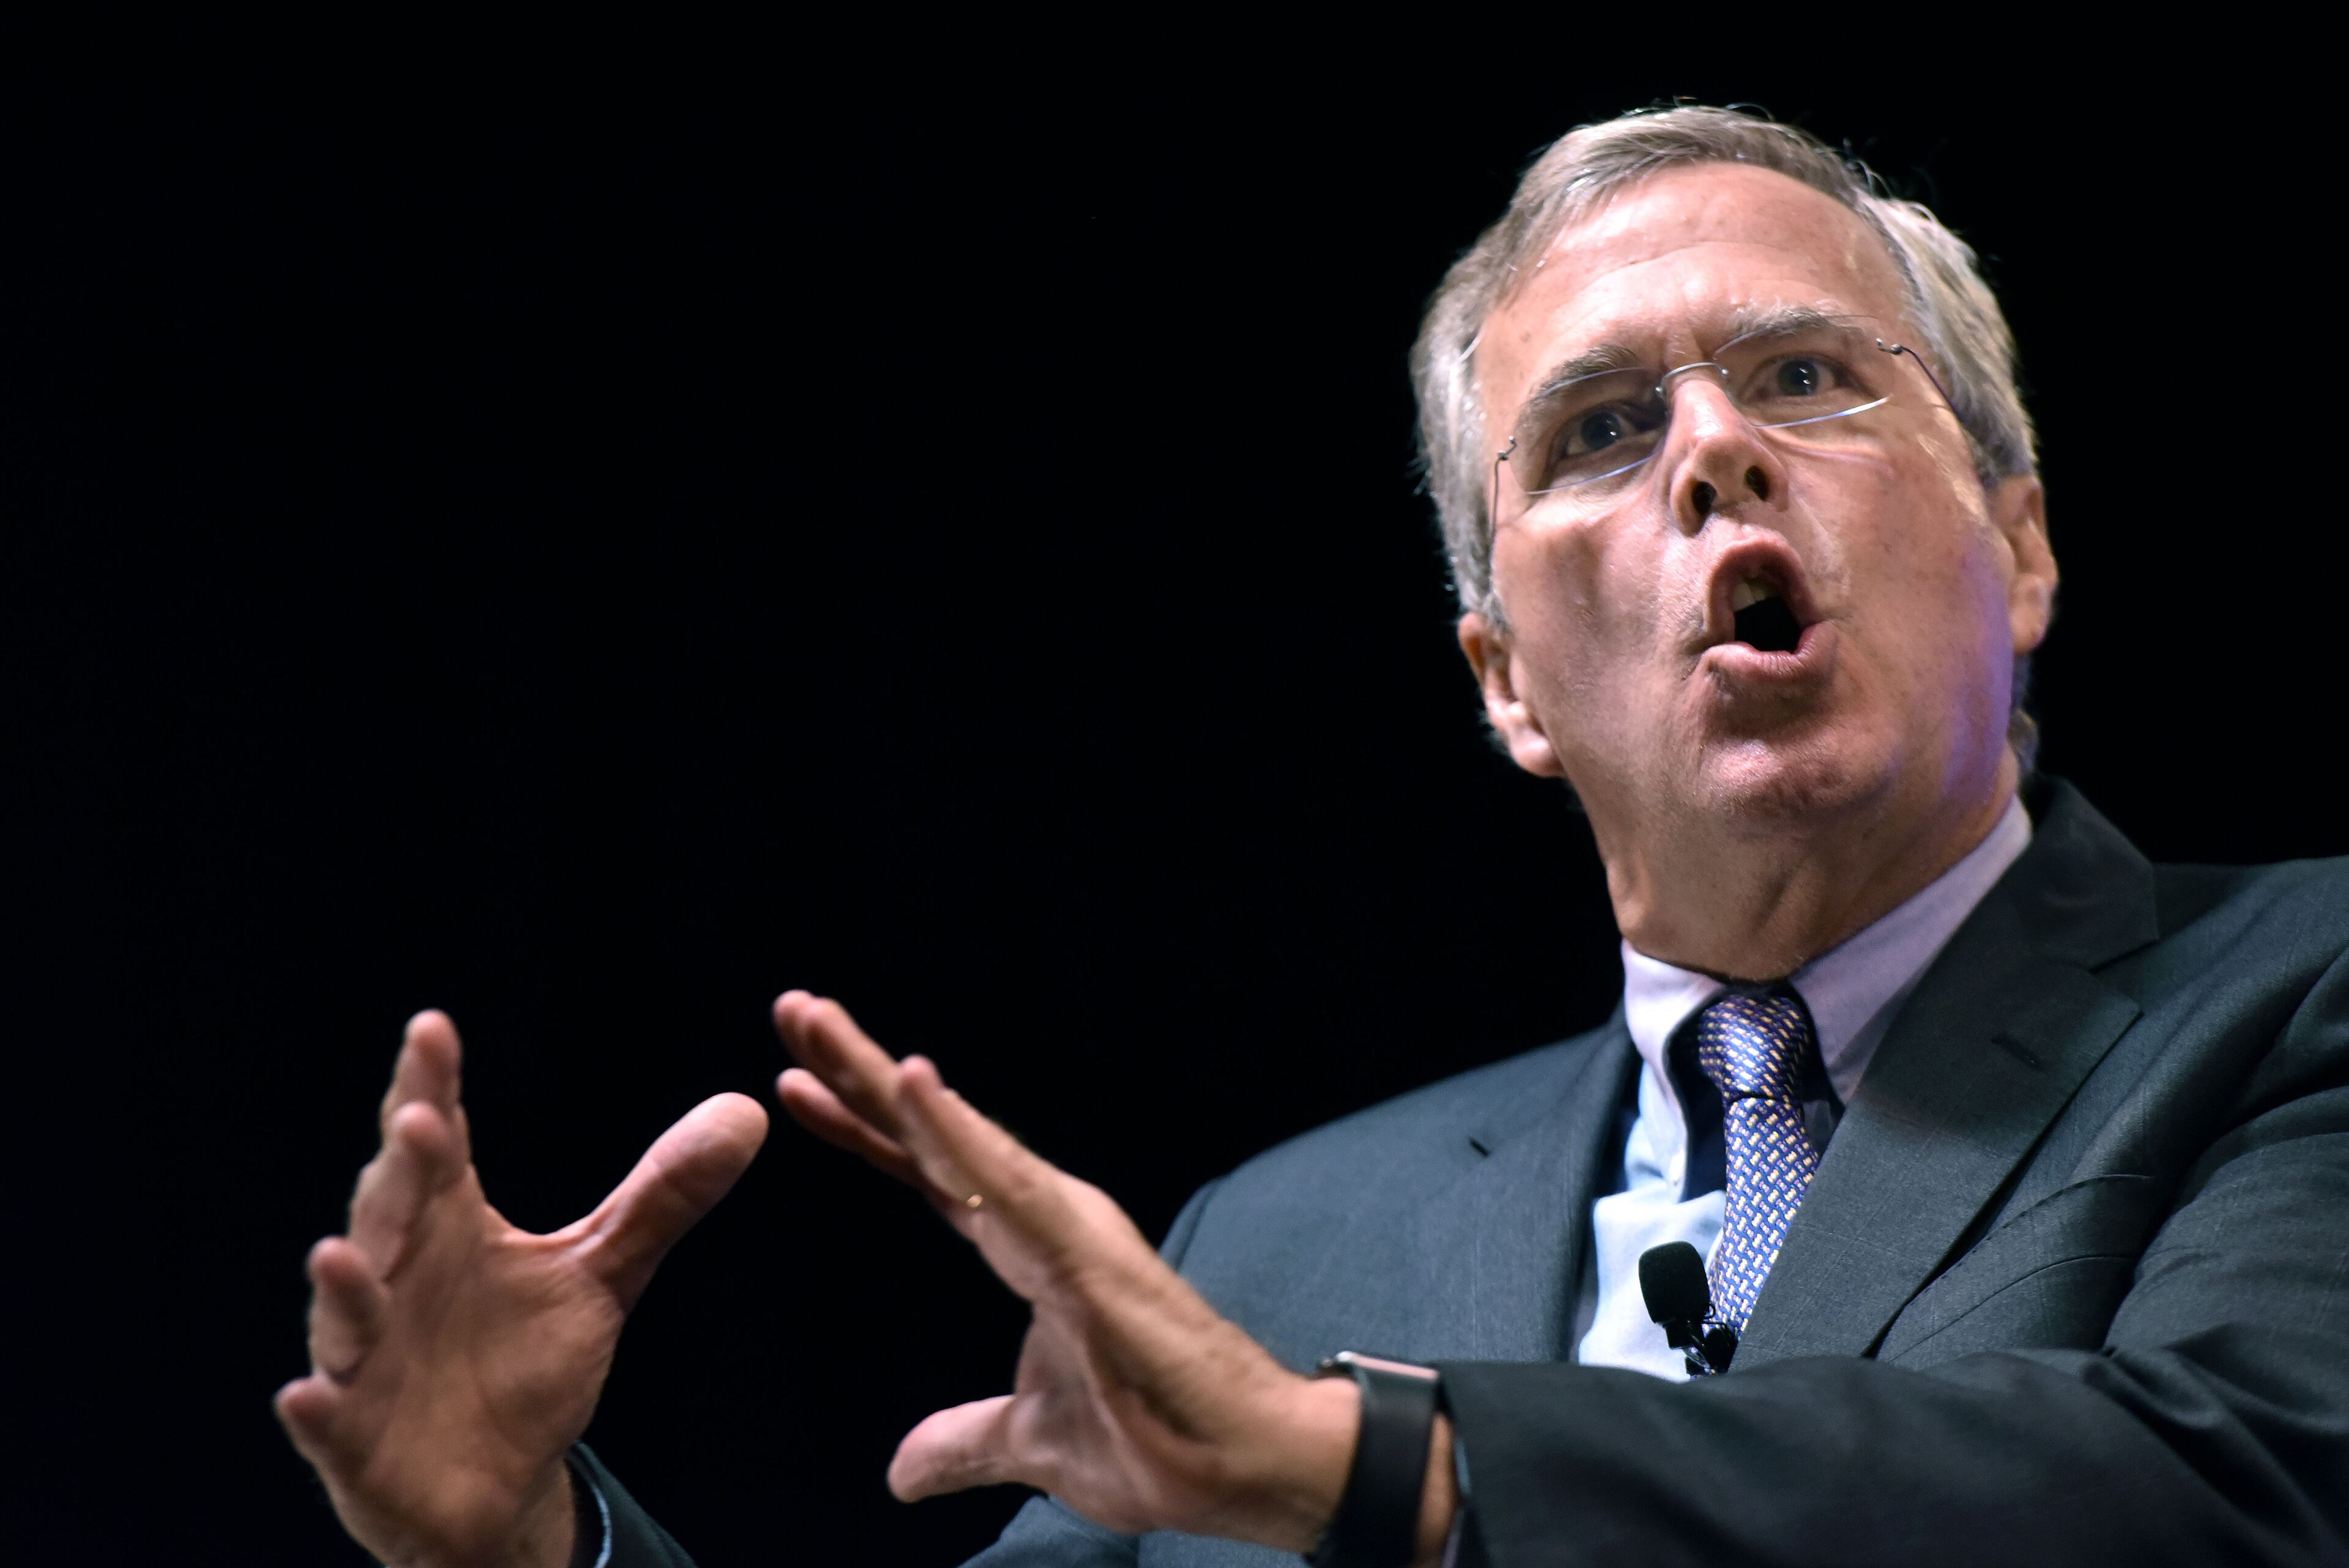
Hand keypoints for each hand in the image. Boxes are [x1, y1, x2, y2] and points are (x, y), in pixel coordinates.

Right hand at [276, 1011, 768, 1567]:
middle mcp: (398, 1277)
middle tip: (420, 1120)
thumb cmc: (526, 1357)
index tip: (433, 1028)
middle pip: (394, 1212)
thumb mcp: (601, 1272)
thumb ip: (661, 1196)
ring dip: (345, 1284)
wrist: (494, 1478)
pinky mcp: (354, 1436)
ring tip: (336, 1252)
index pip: (439, 1146)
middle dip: (402, 1170)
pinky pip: (329, 1420)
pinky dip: (318, 1409)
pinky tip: (305, 1397)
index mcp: (449, 1225)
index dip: (431, 1086)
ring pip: (350, 1312)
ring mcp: (369, 1356)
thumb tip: (748, 1109)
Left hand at [772, 992, 1455, 1559]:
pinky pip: (1006, 1183)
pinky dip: (957, 1131)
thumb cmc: (1158, 1437)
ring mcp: (1066, 1227)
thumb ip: (966, 1440)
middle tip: (793, 1009)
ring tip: (822, 1027)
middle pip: (932, 1136)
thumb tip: (900, 1470)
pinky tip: (912, 1084)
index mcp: (1024, 1246)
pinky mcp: (1088, 1251)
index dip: (861, 1128)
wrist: (1247, 1466)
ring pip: (960, 1142)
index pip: (926, 1176)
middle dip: (857, 1071)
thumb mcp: (1031, 1442)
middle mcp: (1043, 1217)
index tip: (791, 1082)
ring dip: (888, 1083)